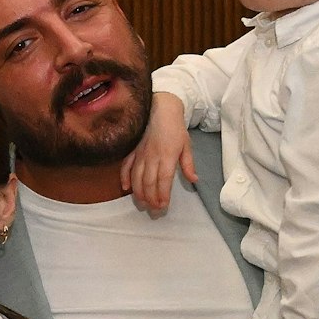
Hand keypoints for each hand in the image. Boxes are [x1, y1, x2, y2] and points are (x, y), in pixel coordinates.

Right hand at [120, 92, 194, 215]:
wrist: (160, 109)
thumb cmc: (175, 127)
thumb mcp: (187, 145)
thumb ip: (188, 164)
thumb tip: (193, 180)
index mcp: (167, 156)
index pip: (163, 181)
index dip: (162, 195)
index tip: (163, 206)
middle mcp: (152, 158)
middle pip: (148, 183)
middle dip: (151, 199)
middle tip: (153, 210)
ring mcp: (140, 155)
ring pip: (136, 178)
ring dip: (138, 193)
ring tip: (142, 203)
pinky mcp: (132, 151)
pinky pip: (125, 167)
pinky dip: (124, 178)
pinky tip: (126, 188)